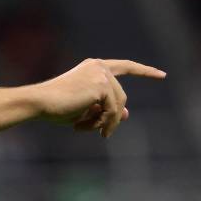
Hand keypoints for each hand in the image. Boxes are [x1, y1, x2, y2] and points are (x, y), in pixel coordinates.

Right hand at [34, 58, 165, 137]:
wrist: (39, 102)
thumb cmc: (55, 106)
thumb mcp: (84, 109)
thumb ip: (105, 109)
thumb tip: (126, 114)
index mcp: (94, 66)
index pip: (125, 66)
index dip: (144, 71)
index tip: (162, 75)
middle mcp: (99, 66)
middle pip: (120, 96)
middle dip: (113, 117)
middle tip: (104, 134)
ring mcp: (102, 75)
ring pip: (118, 105)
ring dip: (104, 122)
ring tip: (86, 131)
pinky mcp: (102, 86)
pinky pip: (112, 111)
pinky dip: (101, 123)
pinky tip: (81, 128)